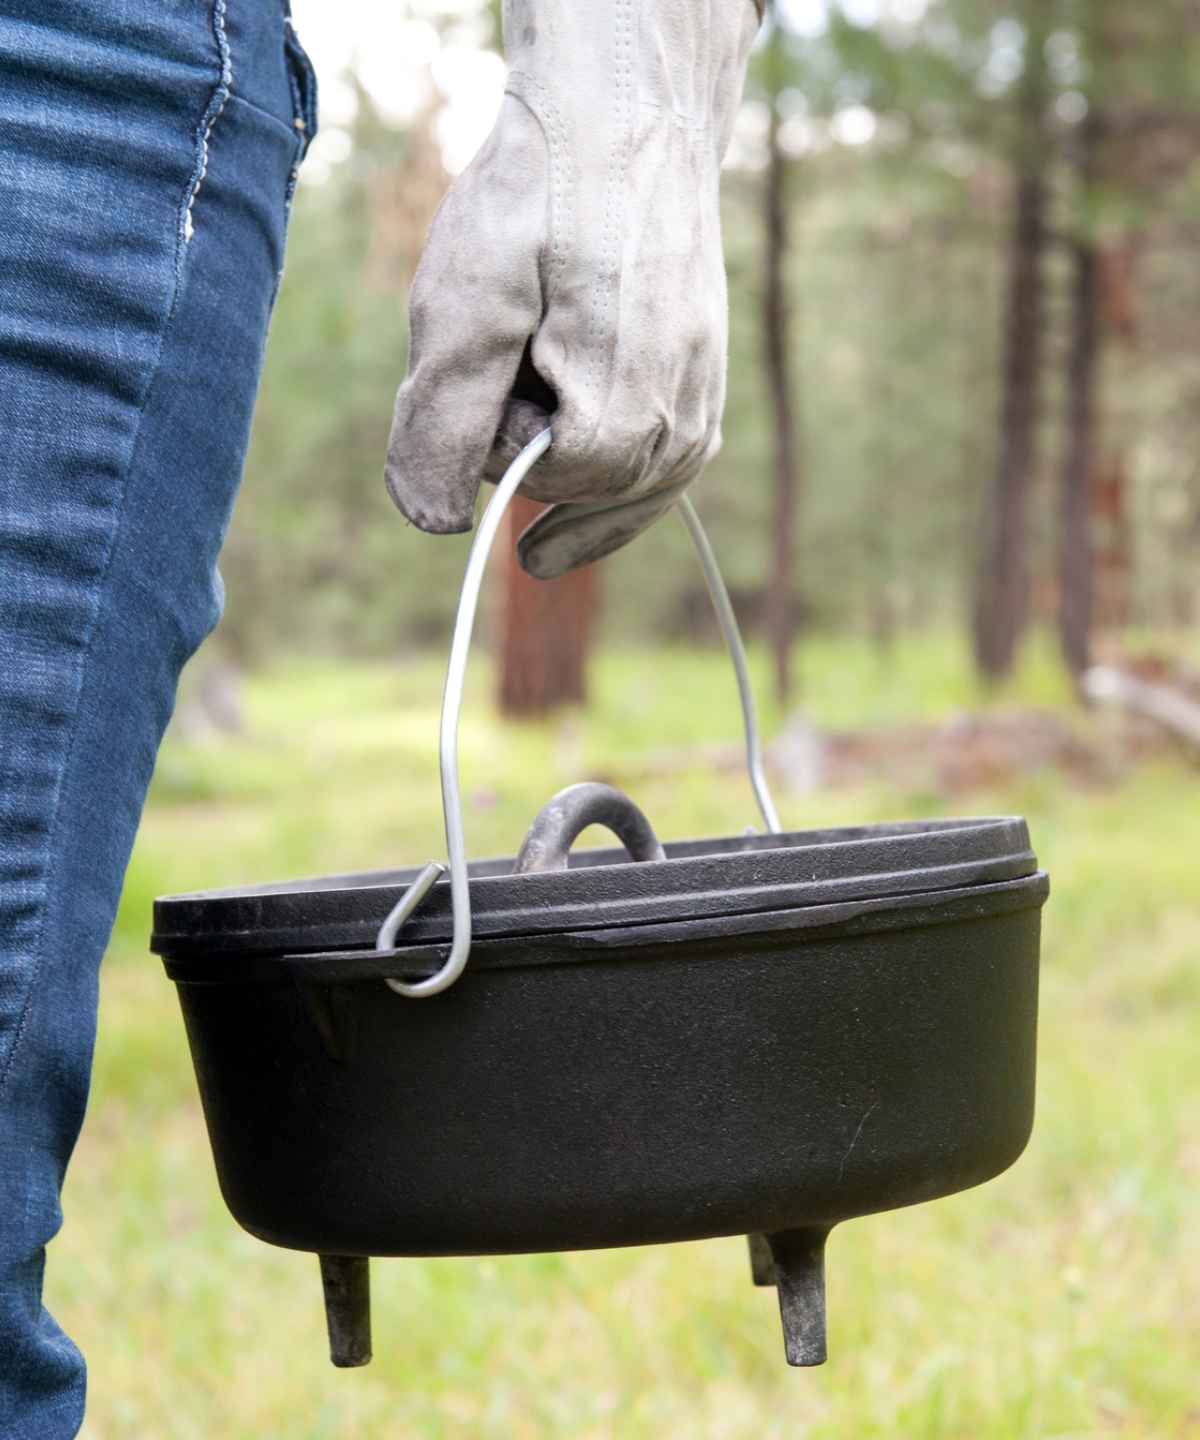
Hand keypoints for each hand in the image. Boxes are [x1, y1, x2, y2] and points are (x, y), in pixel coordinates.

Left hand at [384, 0, 759, 577]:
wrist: (631, 117)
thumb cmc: (541, 197)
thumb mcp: (468, 302)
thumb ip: (445, 421)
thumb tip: (435, 525)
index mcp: (624, 419)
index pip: (529, 480)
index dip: (489, 423)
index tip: (490, 344)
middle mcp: (681, 432)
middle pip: (569, 487)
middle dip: (525, 433)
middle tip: (521, 336)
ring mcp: (701, 415)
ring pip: (610, 488)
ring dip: (560, 444)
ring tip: (542, 358)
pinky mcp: (704, 396)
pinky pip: (653, 475)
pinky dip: (606, 483)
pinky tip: (567, 498)